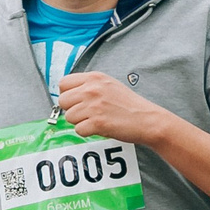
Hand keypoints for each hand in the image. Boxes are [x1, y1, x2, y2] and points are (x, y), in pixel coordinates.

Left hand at [53, 71, 176, 146]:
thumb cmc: (128, 104)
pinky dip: (87, 132)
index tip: (76, 100)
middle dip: (71, 109)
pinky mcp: (97, 122)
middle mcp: (92, 89)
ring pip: (69, 117)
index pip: (63, 83)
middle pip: (62, 101)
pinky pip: (78, 130)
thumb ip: (89, 85)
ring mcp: (94, 106)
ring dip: (80, 121)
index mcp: (94, 77)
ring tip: (96, 119)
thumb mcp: (109, 85)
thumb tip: (68, 92)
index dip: (67, 94)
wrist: (146, 119)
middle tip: (87, 113)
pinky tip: (99, 127)